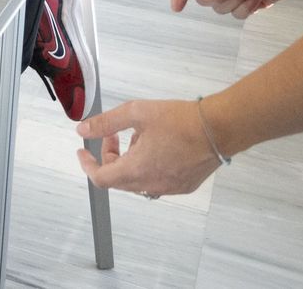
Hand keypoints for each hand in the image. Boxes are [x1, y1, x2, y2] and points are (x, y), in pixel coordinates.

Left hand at [76, 99, 225, 197]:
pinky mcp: (184, 186)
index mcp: (137, 170)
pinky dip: (147, 167)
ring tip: (139, 137)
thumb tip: (83, 129)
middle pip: (118, 179)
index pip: (101, 179)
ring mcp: (170, 188)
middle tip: (113, 135)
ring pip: (137, 181)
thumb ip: (106, 123)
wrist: (219, 128)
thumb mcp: (136, 113)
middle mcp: (152, 184)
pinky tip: (157, 146)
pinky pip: (156, 181)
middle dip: (110, 157)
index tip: (83, 152)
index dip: (88, 165)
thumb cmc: (181, 120)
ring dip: (129, 162)